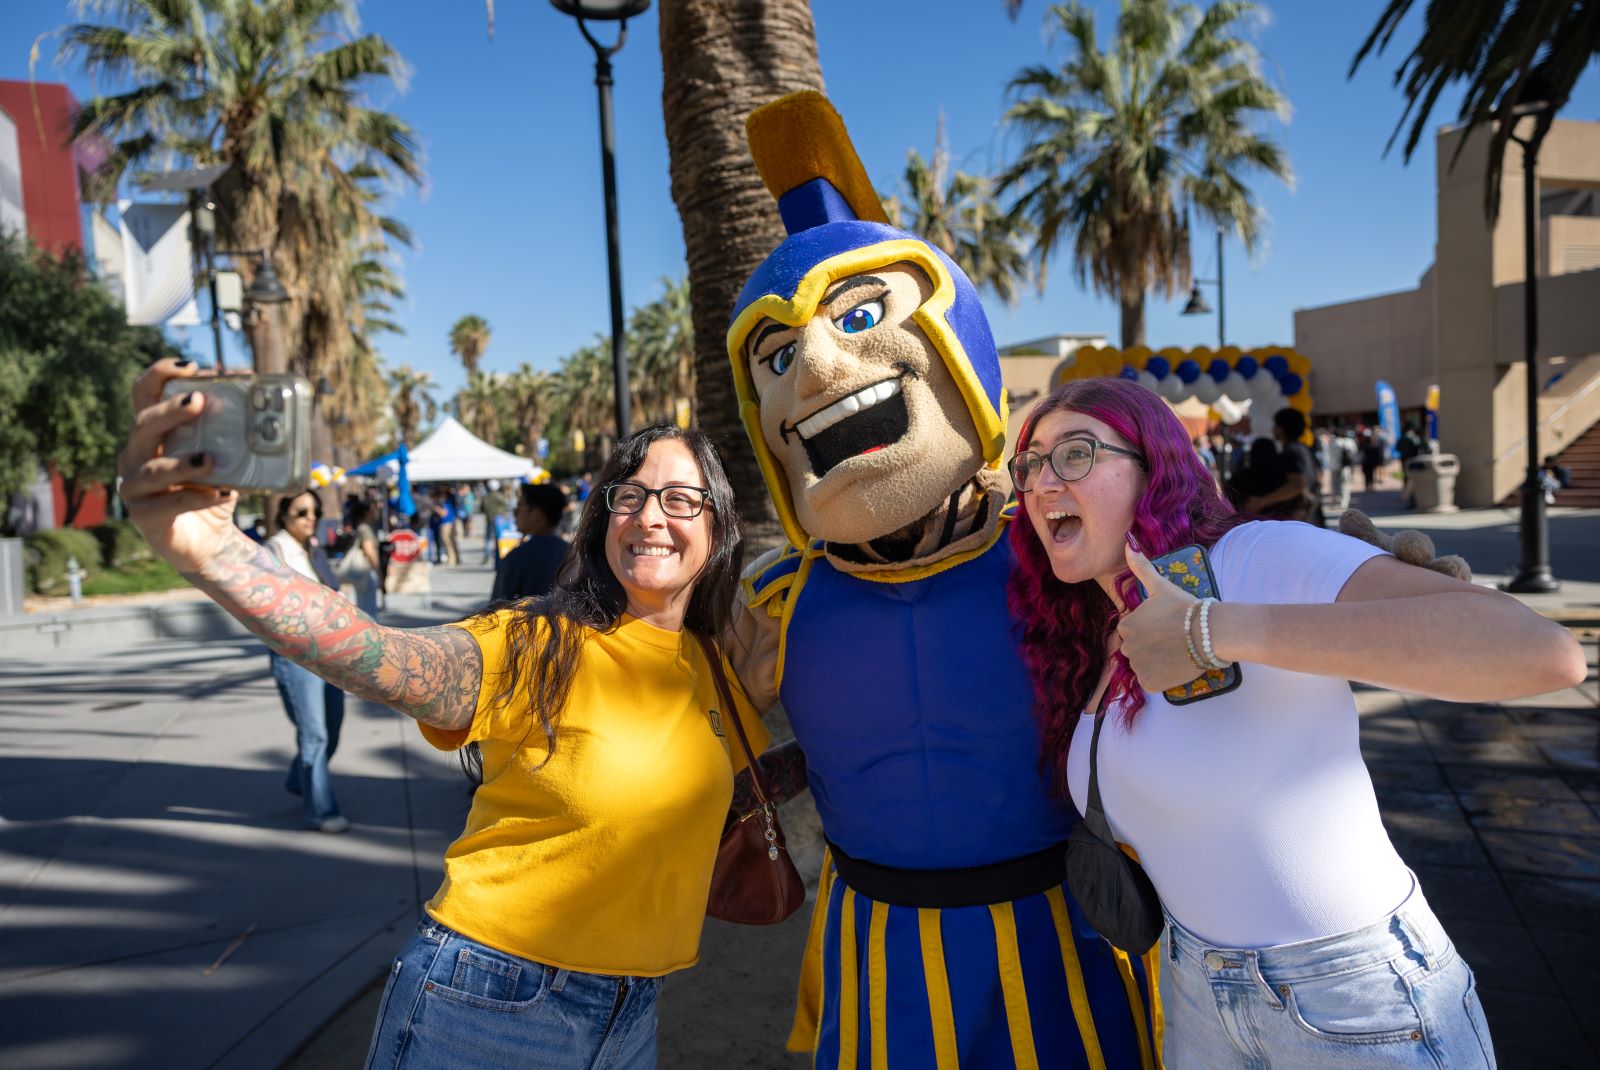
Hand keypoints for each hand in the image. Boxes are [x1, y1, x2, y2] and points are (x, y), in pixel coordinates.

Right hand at [117, 359, 241, 573]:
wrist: (209, 541)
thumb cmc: (213, 488)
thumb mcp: (227, 456)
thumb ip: (237, 431)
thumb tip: (268, 400)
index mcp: (152, 432)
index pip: (144, 393)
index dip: (160, 374)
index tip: (191, 366)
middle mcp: (135, 454)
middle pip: (143, 425)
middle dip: (170, 411)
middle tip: (200, 401)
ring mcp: (134, 486)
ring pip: (151, 468)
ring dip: (182, 461)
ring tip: (210, 459)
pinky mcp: (144, 516)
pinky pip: (168, 503)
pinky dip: (197, 497)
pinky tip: (222, 493)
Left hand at [1115, 546, 1203, 693]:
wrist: (1209, 632)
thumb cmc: (1185, 608)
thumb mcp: (1160, 586)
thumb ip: (1142, 568)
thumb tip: (1128, 545)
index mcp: (1126, 625)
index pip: (1131, 630)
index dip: (1149, 629)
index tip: (1165, 626)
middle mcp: (1126, 647)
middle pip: (1136, 649)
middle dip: (1150, 646)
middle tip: (1172, 640)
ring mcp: (1138, 667)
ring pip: (1143, 665)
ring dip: (1155, 662)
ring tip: (1174, 652)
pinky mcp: (1150, 683)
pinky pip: (1151, 682)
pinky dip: (1161, 678)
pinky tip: (1174, 666)